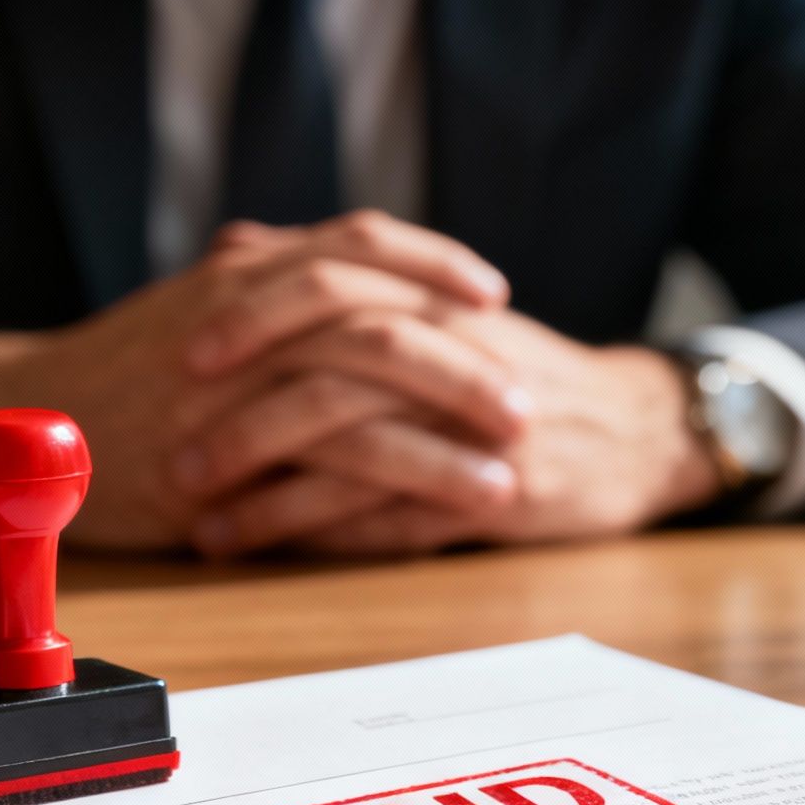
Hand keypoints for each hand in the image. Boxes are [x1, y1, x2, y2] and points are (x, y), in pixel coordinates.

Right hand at [0, 211, 518, 548]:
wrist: (18, 426)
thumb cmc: (112, 383)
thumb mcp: (195, 321)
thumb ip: (265, 309)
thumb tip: (347, 313)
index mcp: (243, 270)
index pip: (360, 243)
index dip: (434, 265)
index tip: (490, 293)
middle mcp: (245, 310)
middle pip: (384, 313)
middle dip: (465, 359)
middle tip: (523, 399)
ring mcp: (236, 376)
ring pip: (372, 384)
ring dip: (451, 425)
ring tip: (508, 463)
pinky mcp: (226, 448)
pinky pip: (339, 457)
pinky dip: (408, 479)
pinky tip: (451, 504)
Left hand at [183, 306, 724, 556]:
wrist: (631, 434)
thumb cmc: (511, 379)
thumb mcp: (438, 318)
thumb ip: (347, 292)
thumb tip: (236, 258)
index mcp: (431, 298)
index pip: (332, 278)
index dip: (252, 310)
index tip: (179, 346)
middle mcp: (450, 349)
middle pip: (334, 352)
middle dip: (244, 398)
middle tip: (173, 434)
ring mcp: (469, 424)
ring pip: (352, 440)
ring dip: (265, 478)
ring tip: (196, 510)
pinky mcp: (485, 492)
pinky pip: (385, 513)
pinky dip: (312, 531)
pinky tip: (257, 546)